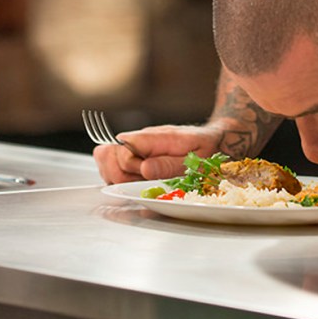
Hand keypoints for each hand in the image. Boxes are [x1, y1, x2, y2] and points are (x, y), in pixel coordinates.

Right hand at [93, 124, 223, 183]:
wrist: (211, 139)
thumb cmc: (204, 148)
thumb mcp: (195, 159)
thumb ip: (169, 165)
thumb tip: (144, 169)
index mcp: (153, 137)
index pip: (122, 150)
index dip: (130, 168)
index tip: (147, 175)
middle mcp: (138, 140)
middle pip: (107, 157)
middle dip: (121, 176)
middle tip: (144, 180)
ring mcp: (133, 148)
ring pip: (106, 162)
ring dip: (119, 177)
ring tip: (142, 180)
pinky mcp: (132, 157)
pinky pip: (112, 167)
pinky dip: (120, 178)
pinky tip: (138, 181)